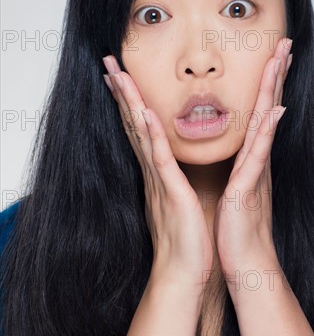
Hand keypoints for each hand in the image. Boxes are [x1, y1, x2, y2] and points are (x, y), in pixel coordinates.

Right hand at [102, 57, 213, 291]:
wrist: (182, 271)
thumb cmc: (183, 235)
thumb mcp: (175, 195)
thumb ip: (169, 174)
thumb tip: (166, 158)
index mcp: (156, 168)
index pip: (139, 126)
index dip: (129, 99)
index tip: (120, 75)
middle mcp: (152, 168)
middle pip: (133, 122)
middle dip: (121, 91)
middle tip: (109, 64)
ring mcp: (158, 178)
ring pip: (141, 132)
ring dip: (130, 102)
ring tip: (118, 75)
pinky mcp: (170, 191)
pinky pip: (159, 158)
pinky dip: (151, 134)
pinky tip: (144, 113)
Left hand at [213, 37, 292, 279]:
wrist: (246, 262)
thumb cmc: (241, 226)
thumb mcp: (244, 188)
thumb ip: (251, 166)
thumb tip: (256, 150)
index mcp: (251, 156)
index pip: (261, 111)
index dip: (267, 83)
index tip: (273, 56)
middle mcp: (257, 157)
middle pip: (268, 107)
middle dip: (276, 74)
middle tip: (284, 44)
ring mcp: (257, 169)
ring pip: (266, 121)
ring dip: (274, 89)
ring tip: (280, 60)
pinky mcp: (249, 186)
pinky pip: (258, 154)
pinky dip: (267, 131)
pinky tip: (274, 110)